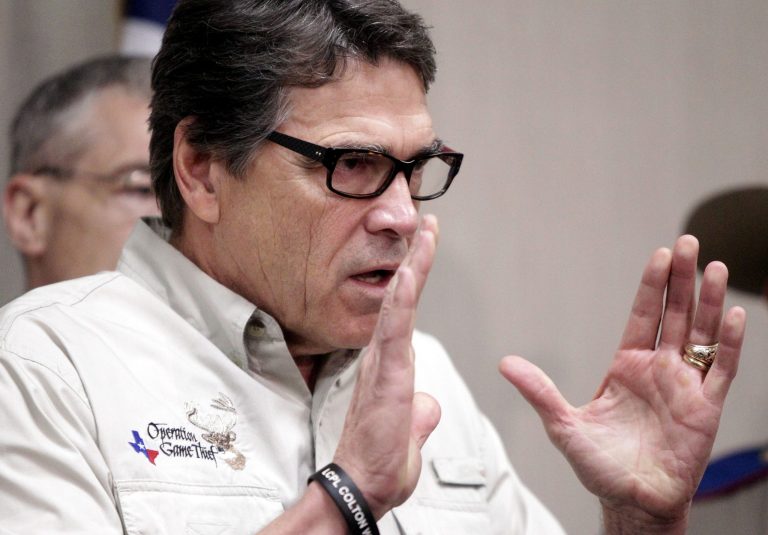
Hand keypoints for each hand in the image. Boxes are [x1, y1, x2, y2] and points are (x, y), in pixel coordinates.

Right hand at [332, 214, 441, 518]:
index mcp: (391, 367)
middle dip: (417, 260)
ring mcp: (383, 365)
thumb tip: (428, 403)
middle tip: (428, 224)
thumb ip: (421, 414)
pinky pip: (394, 330)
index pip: (405, 314)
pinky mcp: (385, 376)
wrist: (361, 489)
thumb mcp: (411, 434)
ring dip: (413, 268)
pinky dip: (401, 300)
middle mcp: (384, 359)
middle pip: (402, 300)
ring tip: (426, 234)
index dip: (415, 280)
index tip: (424, 248)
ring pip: (399, 306)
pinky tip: (409, 274)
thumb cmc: (379, 465)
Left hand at [499, 235, 745, 531]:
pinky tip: (734, 315)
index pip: (642, 316)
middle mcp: (658, 369)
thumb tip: (504, 363)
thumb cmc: (599, 466)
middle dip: (681, 279)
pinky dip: (730, 344)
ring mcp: (684, 386)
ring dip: (709, 302)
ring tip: (715, 267)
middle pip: (674, 315)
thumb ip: (539, 391)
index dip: (651, 286)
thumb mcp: (563, 425)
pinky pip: (722, 371)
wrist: (632, 501)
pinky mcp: (706, 408)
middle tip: (687, 243)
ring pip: (702, 335)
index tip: (657, 256)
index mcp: (626, 367)